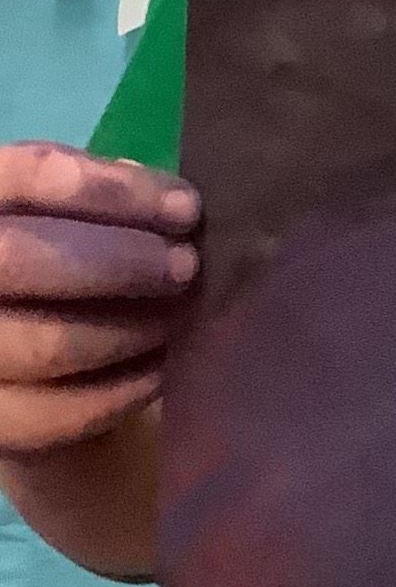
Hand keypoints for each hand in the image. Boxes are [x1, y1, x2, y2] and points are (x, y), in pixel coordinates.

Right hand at [0, 144, 200, 459]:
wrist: (39, 369)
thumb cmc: (68, 270)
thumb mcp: (77, 221)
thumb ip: (105, 204)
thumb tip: (168, 203)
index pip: (22, 175)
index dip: (107, 189)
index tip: (184, 206)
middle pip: (19, 258)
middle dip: (118, 261)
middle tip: (186, 265)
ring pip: (46, 342)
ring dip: (130, 328)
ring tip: (181, 316)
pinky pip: (59, 411)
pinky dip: (124, 389)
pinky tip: (164, 369)